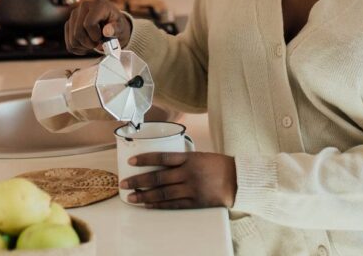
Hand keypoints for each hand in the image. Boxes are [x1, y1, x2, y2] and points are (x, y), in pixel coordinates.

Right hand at [64, 0, 132, 54]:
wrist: (111, 23)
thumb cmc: (116, 24)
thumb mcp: (120, 26)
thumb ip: (115, 29)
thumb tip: (107, 31)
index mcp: (98, 5)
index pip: (88, 24)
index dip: (95, 36)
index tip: (102, 39)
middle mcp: (83, 7)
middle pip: (78, 33)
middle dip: (90, 43)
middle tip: (99, 43)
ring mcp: (74, 15)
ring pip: (73, 40)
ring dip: (85, 47)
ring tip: (94, 43)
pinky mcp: (68, 24)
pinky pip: (69, 44)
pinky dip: (79, 49)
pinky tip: (87, 45)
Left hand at [119, 152, 236, 209]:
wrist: (238, 180)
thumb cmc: (219, 166)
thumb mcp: (201, 156)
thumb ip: (183, 160)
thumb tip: (162, 162)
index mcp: (190, 159)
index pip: (163, 157)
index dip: (145, 159)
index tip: (131, 161)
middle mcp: (189, 173)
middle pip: (158, 177)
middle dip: (139, 180)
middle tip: (124, 184)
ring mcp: (192, 189)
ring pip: (163, 193)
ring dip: (145, 196)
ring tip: (132, 197)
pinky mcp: (195, 202)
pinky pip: (173, 205)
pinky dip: (159, 205)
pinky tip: (148, 206)